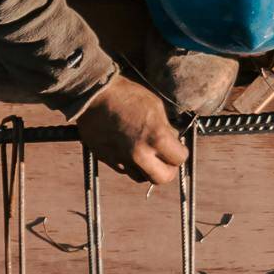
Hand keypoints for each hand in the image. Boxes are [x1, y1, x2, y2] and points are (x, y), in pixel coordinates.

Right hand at [71, 76, 187, 185]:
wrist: (93, 95)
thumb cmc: (126, 96)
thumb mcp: (156, 107)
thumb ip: (166, 128)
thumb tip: (172, 140)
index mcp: (156, 138)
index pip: (180, 159)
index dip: (180, 152)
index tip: (177, 147)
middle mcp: (140, 154)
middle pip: (163, 178)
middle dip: (168, 169)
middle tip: (166, 159)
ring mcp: (122, 159)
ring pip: (142, 177)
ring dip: (148, 169)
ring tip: (146, 155)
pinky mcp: (108, 160)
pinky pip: (124, 170)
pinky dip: (130, 164)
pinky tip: (129, 150)